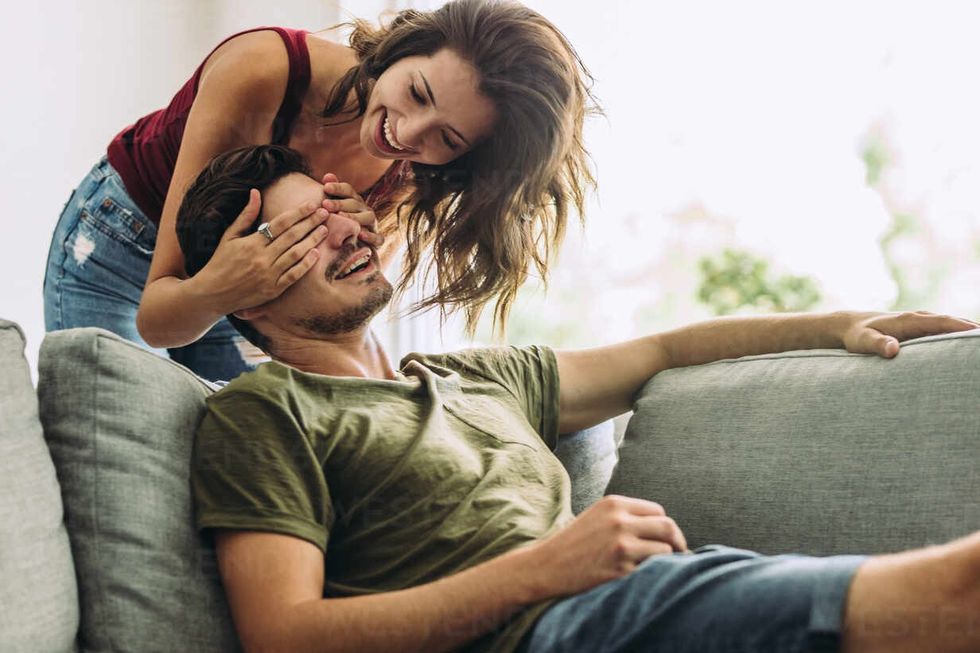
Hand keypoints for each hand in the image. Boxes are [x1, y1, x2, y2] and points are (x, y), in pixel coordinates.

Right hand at [193, 189, 329, 312]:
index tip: (312, 204)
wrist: (212, 293)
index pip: (280, 223)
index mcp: (252, 243)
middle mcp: (262, 258)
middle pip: (292, 236)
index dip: (298, 213)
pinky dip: (306, 264)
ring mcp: (269, 275)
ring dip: (312, 240)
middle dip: (310, 223)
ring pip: (296, 254)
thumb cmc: (220, 261)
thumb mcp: (229, 236)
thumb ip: (246, 215)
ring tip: (324, 230)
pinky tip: (316, 254)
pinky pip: (293, 275)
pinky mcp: (273, 290)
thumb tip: (256, 192)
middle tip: (325, 213)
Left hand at [321, 173, 383, 248]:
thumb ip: (332, 193)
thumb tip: (327, 176)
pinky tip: (360, 234)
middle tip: (325, 204)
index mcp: (354, 201)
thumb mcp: (335, 210)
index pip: (348, 190)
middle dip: (340, 203)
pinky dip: (371, 236)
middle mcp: (365, 210)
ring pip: (368, 217)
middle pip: (355, 203)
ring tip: (340, 217)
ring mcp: (372, 225)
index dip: (337, 187)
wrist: (353, 249)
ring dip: (354, 217)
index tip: (325, 187)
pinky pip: (378, 238)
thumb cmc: (340, 226)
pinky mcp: (377, 240)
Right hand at [520, 495, 686, 599]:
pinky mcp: (621, 570)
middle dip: (678, 542)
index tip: (667, 540)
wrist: (546, 567)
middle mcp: (620, 521)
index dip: (665, 527)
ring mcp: (621, 546)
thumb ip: (625, 516)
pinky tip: (644, 579)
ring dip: (666, 562)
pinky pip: (653, 571)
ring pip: (666, 551)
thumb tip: (663, 528)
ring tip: (658, 569)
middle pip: (668, 527)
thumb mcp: (597, 517)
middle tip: (680, 555)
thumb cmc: (572, 544)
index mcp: (614, 504)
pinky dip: (654, 576)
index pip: (658, 511)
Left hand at [837, 310, 979, 357]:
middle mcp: (919, 317)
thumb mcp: (863, 342)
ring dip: (970, 331)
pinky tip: (970, 345)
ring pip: (952, 324)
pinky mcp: (921, 327)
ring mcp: (922, 321)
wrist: (850, 325)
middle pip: (954, 322)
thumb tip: (892, 350)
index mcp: (909, 321)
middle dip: (974, 330)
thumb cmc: (857, 336)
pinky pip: (946, 328)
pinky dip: (960, 333)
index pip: (943, 323)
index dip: (963, 329)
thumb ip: (878, 344)